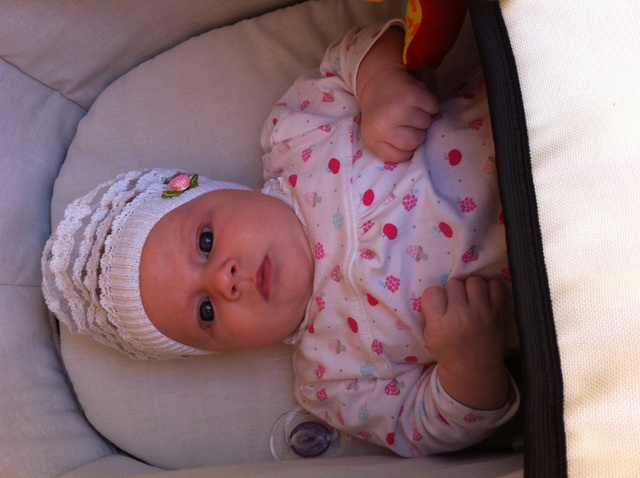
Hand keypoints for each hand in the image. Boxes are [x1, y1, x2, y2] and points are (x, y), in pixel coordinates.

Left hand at [356, 28, 438, 162]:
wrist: (377, 80)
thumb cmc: (380, 112)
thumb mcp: (376, 135)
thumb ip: (391, 149)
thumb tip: (414, 156)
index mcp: (373, 137)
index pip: (402, 156)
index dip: (406, 147)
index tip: (401, 135)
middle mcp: (384, 125)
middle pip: (416, 142)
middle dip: (416, 132)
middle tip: (406, 120)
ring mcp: (399, 109)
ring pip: (426, 124)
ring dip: (422, 117)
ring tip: (410, 108)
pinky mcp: (413, 94)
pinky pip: (433, 108)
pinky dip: (429, 104)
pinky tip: (417, 100)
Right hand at [421, 277, 509, 409]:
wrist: (475, 368)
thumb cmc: (449, 349)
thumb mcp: (429, 335)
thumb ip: (431, 311)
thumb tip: (440, 288)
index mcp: (440, 325)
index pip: (432, 292)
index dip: (435, 296)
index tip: (439, 305)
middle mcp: (462, 317)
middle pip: (454, 283)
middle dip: (453, 291)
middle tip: (456, 303)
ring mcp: (483, 313)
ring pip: (474, 280)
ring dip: (470, 287)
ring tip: (470, 299)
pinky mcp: (499, 312)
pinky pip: (496, 285)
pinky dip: (490, 288)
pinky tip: (485, 298)